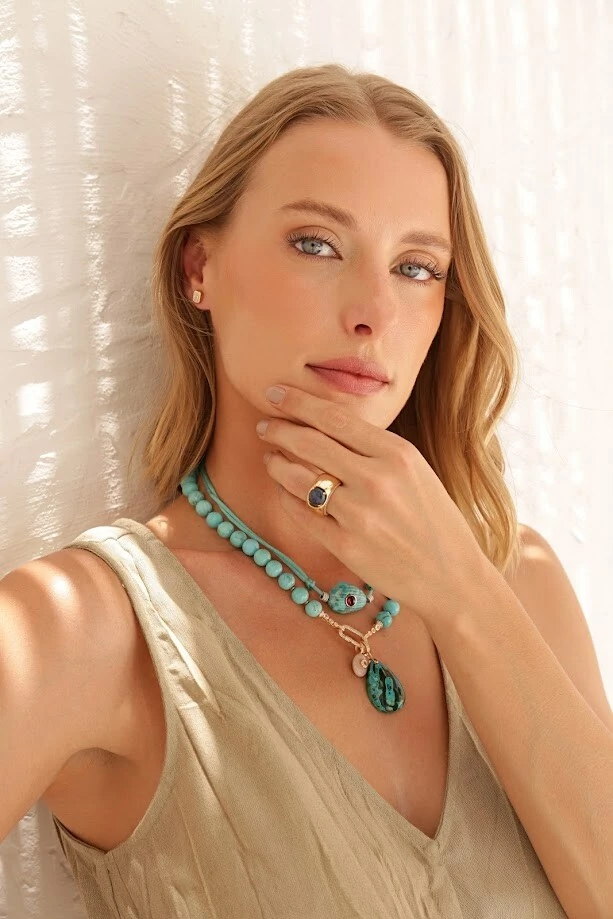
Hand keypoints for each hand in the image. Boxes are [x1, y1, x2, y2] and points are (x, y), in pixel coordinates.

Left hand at [256, 384, 489, 627]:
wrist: (451, 576)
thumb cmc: (432, 519)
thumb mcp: (414, 470)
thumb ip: (373, 448)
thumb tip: (323, 425)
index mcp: (396, 454)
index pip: (334, 418)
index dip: (298, 403)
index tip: (274, 393)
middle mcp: (376, 480)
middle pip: (309, 443)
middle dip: (278, 430)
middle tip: (263, 425)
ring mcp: (358, 514)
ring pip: (298, 479)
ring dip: (276, 464)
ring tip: (270, 458)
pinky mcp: (344, 545)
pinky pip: (301, 514)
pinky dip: (287, 497)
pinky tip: (285, 490)